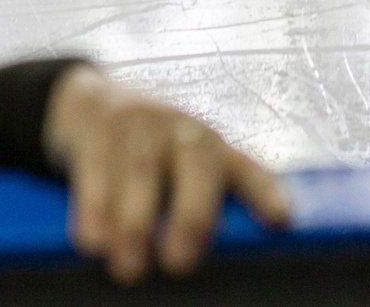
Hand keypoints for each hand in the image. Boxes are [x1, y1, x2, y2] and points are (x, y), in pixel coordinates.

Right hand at [42, 64, 287, 284]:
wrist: (88, 101)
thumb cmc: (146, 155)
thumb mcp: (178, 170)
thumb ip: (197, 207)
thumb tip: (202, 264)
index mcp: (213, 148)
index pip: (247, 169)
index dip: (266, 193)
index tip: (282, 221)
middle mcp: (184, 131)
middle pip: (198, 166)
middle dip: (191, 216)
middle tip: (179, 264)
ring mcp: (142, 124)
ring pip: (142, 171)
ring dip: (136, 223)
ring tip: (130, 267)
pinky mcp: (99, 128)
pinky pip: (97, 168)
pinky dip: (94, 208)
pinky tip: (93, 242)